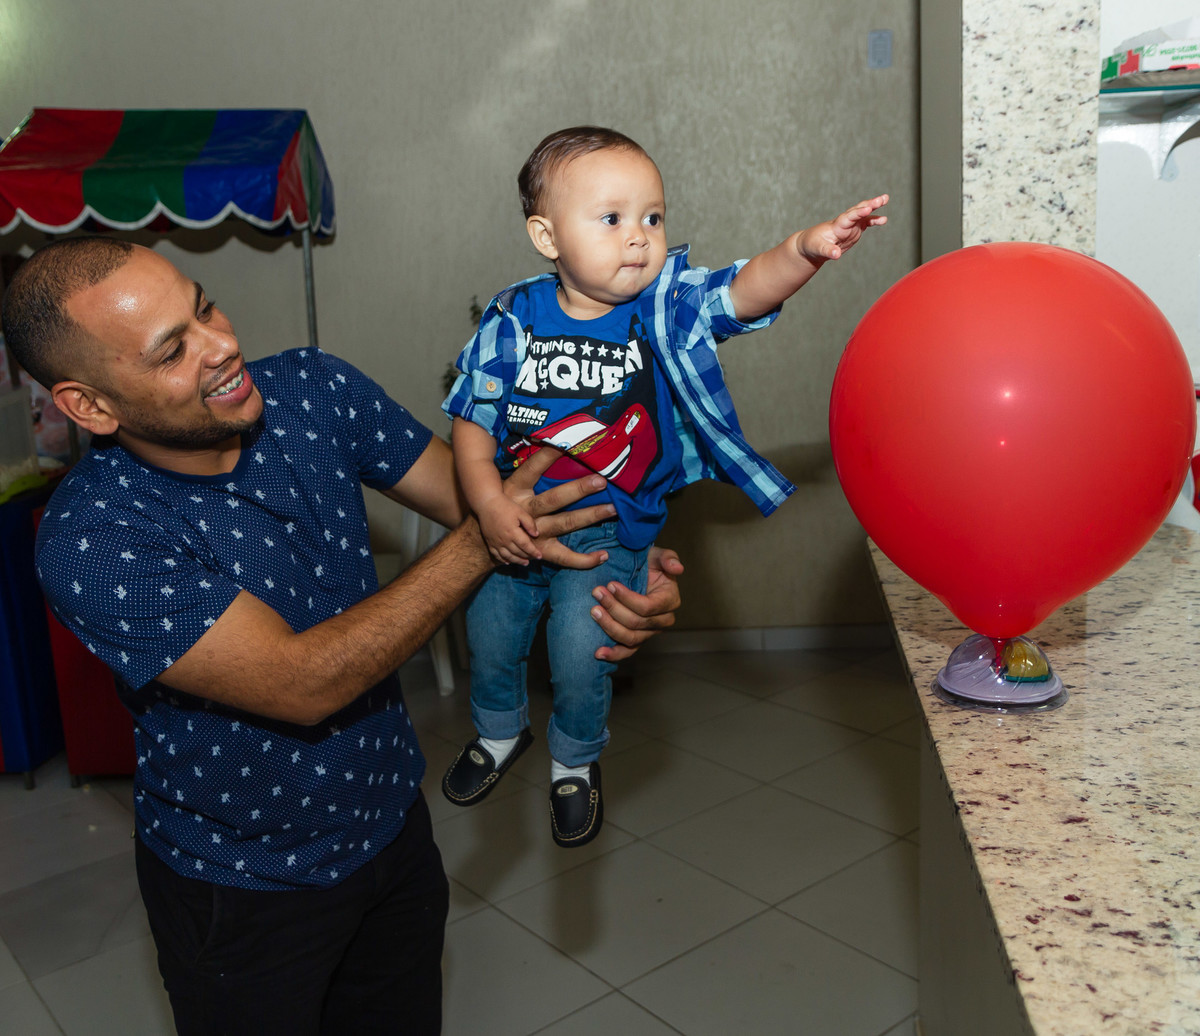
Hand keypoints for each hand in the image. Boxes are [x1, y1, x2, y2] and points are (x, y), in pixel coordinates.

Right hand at [477, 494, 540, 565]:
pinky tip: (508, 562)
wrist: (486, 503)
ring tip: (525, 563)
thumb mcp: (521, 512)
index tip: (540, 556)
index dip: (534, 552)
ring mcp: (495, 542)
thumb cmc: (505, 506)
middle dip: (527, 557)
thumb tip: (536, 535)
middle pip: (518, 552)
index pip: (526, 546)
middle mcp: (504, 540)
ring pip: (508, 556)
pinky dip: (503, 560)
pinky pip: (496, 555)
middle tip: (534, 559)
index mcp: (513, 532)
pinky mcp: (489, 542)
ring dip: (517, 561)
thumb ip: (530, 524)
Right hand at [500, 446, 616, 568]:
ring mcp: (534, 534)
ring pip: (565, 523)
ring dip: (590, 516)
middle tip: (601, 481)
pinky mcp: (541, 551)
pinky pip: (565, 557)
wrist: (485, 542)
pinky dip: (585, 559)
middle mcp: (526, 511)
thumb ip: (530, 471)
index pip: (531, 469)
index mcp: (516, 490)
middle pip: (554, 498)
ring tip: (612, 509)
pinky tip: (604, 555)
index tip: (564, 443)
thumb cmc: (505, 506)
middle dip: (579, 489)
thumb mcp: (510, 486)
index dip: (546, 456)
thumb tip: (552, 443)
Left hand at [591, 546, 683, 660]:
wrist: (637, 572)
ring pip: (630, 638)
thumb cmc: (648, 563)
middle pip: (636, 623)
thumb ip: (668, 558)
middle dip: (614, 608)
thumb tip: (677, 568)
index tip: (610, 585)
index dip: (627, 598)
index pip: (647, 607)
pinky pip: (627, 651)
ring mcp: (649, 632)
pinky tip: (598, 653)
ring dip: (609, 626)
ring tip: (594, 612)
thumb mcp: (658, 555)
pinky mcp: (637, 640)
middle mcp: (663, 620)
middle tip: (596, 593)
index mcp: (670, 601)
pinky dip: (613, 654)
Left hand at [798, 194, 888, 262]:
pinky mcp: (853, 230)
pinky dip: (874, 220)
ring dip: (874, 206)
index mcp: (837, 226)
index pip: (848, 217)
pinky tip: (884, 219)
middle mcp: (845, 223)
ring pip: (863, 213)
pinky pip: (865, 222)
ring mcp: (850, 225)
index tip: (868, 208)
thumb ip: (828, 251)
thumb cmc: (812, 245)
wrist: (811, 245)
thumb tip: (836, 254)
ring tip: (886, 198)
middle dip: (870, 204)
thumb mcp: (818, 249)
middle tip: (883, 198)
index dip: (858, 213)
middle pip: (858, 210)